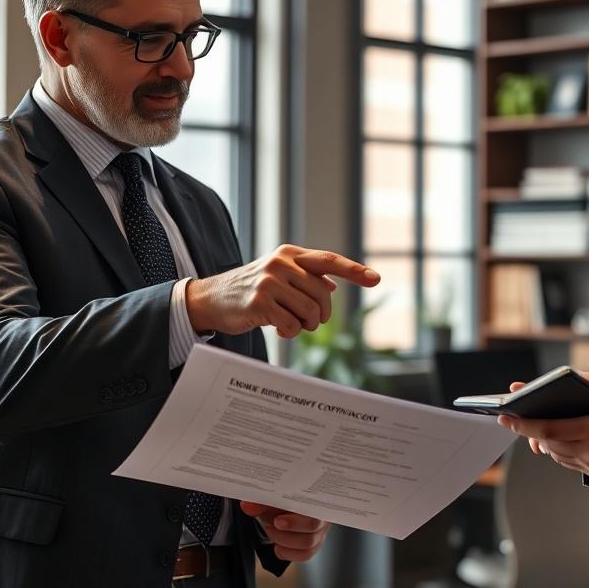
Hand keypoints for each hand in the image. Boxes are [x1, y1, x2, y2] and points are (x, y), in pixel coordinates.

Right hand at [185, 244, 379, 336]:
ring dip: (306, 325)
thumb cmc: (251, 289)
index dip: (354, 270)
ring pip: (310, 311)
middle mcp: (281, 263)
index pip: (328, 260)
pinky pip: (291, 325)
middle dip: (320, 314)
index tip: (376, 279)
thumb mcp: (279, 275)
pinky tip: (279, 329)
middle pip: (322, 294)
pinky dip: (290, 333)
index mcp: (290, 254)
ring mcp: (269, 282)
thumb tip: (333, 284)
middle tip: (308, 320)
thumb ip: (306, 277)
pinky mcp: (260, 303)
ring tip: (292, 323)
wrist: (212, 299)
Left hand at [239, 501, 330, 561]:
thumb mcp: (272, 499)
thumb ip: (261, 502)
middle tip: (273, 525)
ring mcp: (319, 532)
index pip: (313, 505)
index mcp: (316, 498)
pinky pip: (305, 555)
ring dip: (285, 539)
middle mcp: (322, 515)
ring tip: (272, 531)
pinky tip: (278, 546)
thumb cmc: (283, 501)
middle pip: (313, 525)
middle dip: (289, 527)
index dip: (296, 516)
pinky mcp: (314, 546)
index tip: (277, 520)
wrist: (285, 510)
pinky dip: (288, 552)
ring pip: (308, 543)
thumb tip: (247, 505)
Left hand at [498, 370, 588, 478]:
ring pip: (555, 453)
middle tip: (511, 416)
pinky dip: (556, 448)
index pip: (550, 428)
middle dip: (526, 429)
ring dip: (541, 439)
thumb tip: (580, 376)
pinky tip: (554, 434)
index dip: (524, 423)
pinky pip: (567, 461)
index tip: (506, 415)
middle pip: (547, 442)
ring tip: (531, 422)